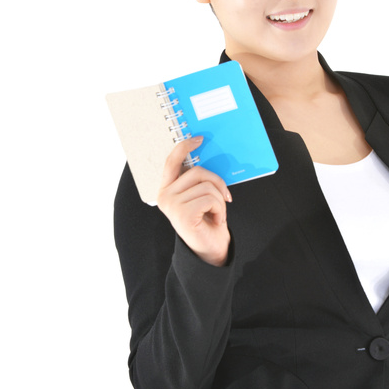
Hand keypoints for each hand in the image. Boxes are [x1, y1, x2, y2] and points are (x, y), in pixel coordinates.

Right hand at [157, 136, 231, 265]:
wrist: (210, 250)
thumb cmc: (207, 221)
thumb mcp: (200, 196)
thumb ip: (197, 179)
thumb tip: (205, 155)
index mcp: (166, 188)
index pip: (172, 161)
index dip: (184, 147)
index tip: (199, 139)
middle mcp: (165, 195)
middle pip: (198, 171)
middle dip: (217, 184)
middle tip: (224, 199)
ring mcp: (172, 205)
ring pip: (207, 186)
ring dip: (220, 200)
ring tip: (216, 214)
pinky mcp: (183, 214)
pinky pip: (211, 198)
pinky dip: (220, 209)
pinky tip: (216, 220)